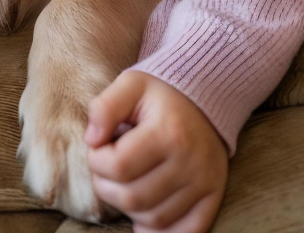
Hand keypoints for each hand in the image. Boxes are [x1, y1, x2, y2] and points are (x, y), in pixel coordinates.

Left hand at [85, 71, 227, 232]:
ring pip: (153, 219)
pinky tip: (143, 220)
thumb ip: (105, 107)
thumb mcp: (130, 84)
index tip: (99, 147)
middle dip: (107, 186)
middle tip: (107, 167)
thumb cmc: (161, 92)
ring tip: (125, 182)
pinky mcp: (212, 197)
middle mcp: (190, 162)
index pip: (118, 166)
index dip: (96, 160)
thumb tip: (91, 139)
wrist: (205, 98)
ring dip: (129, 208)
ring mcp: (204, 184)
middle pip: (132, 198)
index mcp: (169, 132)